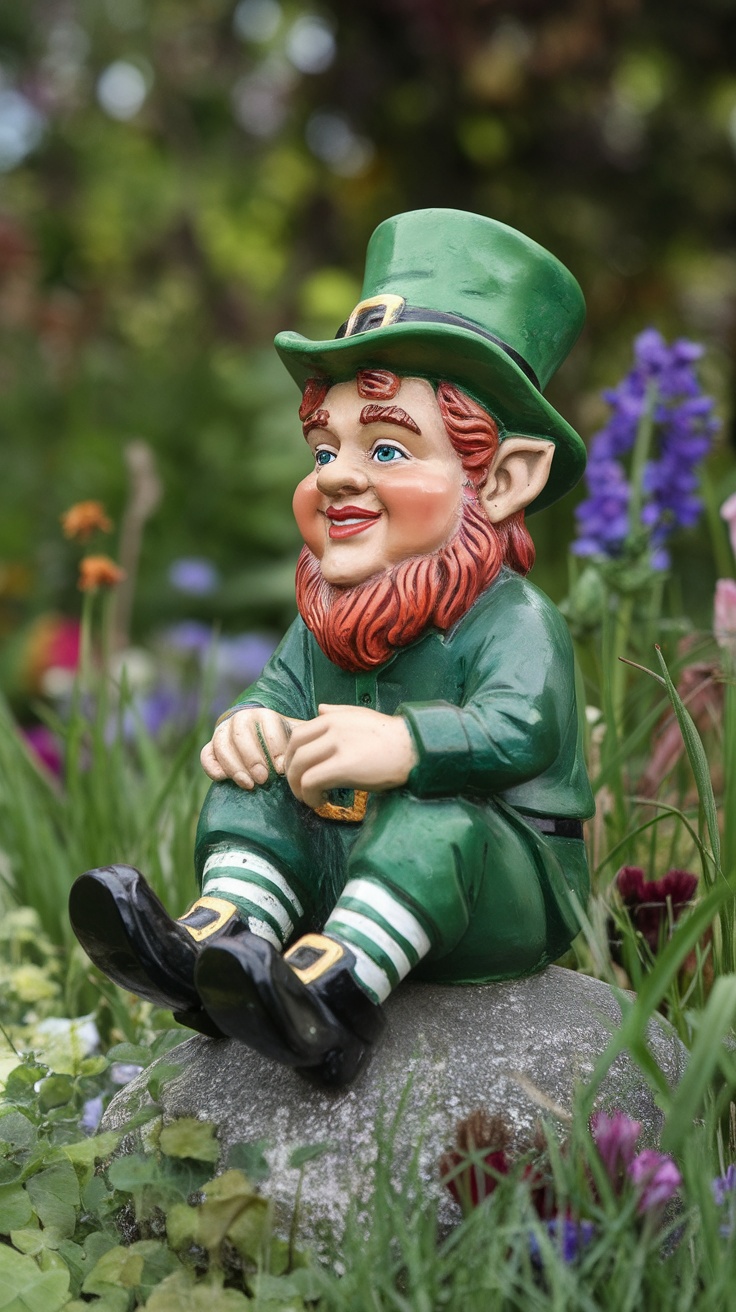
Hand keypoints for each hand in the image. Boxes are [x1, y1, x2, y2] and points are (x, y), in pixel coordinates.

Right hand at [200, 708, 302, 789]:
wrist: (265, 751)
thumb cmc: (289, 748)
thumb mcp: (300, 739)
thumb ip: (309, 735)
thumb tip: (328, 729)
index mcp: (265, 714)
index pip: (265, 721)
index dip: (273, 743)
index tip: (282, 766)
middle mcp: (243, 720)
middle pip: (241, 732)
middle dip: (252, 756)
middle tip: (264, 778)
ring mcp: (225, 734)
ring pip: (222, 743)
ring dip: (234, 764)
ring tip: (249, 784)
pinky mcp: (212, 749)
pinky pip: (207, 755)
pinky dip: (212, 765)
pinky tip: (223, 779)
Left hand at [284, 704, 417, 809]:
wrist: (414, 747)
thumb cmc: (390, 736)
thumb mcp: (361, 716)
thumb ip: (338, 712)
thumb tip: (320, 708)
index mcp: (332, 717)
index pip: (297, 735)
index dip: (291, 757)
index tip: (298, 772)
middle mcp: (331, 728)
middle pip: (293, 751)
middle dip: (291, 773)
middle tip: (300, 788)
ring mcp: (337, 746)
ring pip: (299, 768)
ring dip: (298, 788)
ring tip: (309, 798)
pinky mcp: (343, 766)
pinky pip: (311, 782)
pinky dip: (309, 796)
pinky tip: (320, 802)